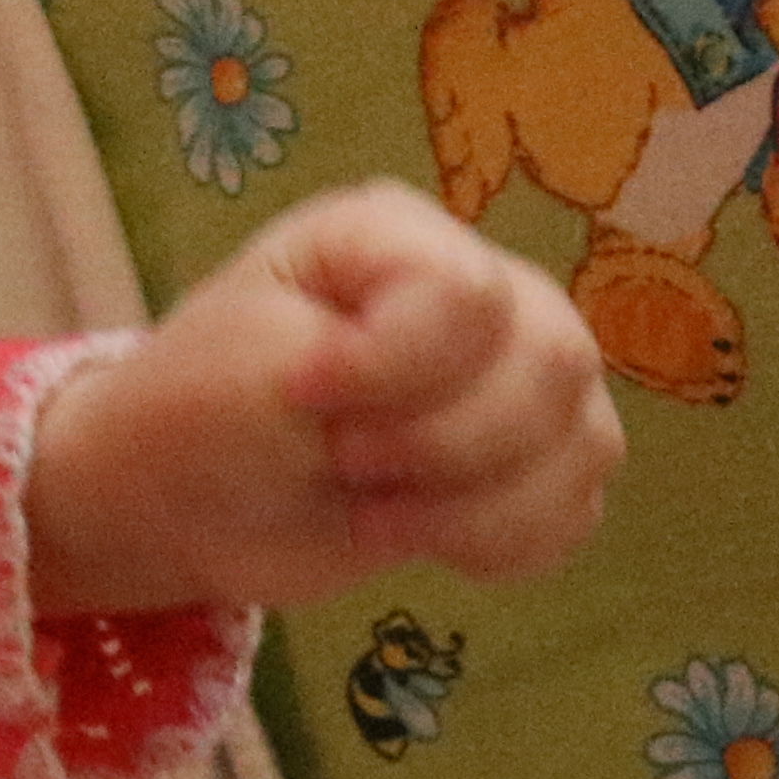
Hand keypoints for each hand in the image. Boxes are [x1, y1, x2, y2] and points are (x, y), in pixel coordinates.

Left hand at [25, 182, 618, 615]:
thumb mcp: (252, 359)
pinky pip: (578, 510)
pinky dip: (500, 545)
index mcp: (398, 234)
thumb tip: (445, 396)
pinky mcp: (538, 462)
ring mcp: (524, 375)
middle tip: (343, 461)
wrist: (193, 506)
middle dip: (442, 443)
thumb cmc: (206, 407)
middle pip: (551, 360)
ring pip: (585, 439)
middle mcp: (486, 289)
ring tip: (373, 508)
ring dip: (470, 506)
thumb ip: (359, 357)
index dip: (395, 365)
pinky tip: (422, 538)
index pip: (468, 292)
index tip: (304, 394)